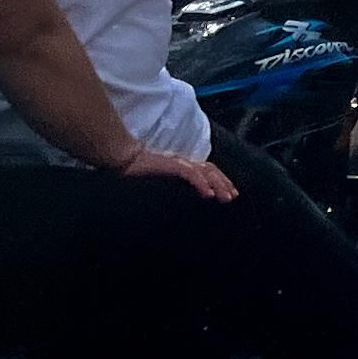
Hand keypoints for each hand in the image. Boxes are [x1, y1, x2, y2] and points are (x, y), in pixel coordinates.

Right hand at [115, 143, 238, 200]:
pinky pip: (192, 174)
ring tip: (225, 197)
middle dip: (224, 184)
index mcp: (183, 166)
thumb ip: (173, 186)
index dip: (220, 181)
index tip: (229, 193)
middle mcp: (184, 163)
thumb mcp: (160, 182)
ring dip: (218, 185)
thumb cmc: (138, 173)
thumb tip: (183, 197)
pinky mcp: (172, 165)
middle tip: (233, 197)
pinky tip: (208, 194)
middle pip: (211, 171)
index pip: (208, 172)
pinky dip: (202, 183)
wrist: (124, 161)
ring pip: (206, 172)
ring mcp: (179, 163)